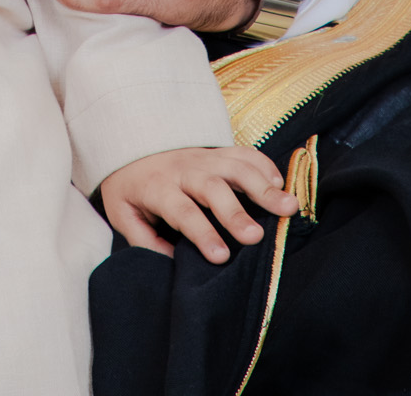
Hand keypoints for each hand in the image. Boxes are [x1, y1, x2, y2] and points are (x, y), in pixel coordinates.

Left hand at [100, 145, 297, 262]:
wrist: (128, 145)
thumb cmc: (129, 189)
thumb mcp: (122, 215)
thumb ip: (144, 241)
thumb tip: (174, 265)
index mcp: (158, 188)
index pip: (182, 210)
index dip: (202, 233)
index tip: (221, 257)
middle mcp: (183, 169)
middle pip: (212, 186)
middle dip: (235, 212)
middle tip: (256, 237)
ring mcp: (203, 156)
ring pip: (234, 166)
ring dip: (262, 186)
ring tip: (288, 207)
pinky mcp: (216, 151)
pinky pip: (243, 152)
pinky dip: (264, 164)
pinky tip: (280, 183)